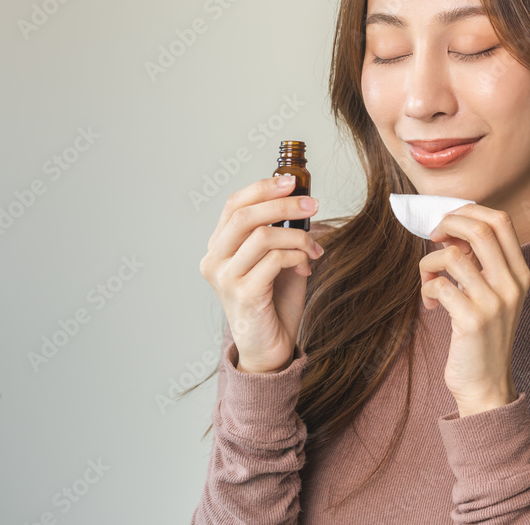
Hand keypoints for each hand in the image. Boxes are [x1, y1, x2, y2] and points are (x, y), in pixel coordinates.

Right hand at [199, 175, 323, 373]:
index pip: (233, 204)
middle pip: (245, 215)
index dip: (262, 188)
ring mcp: (225, 278)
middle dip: (283, 205)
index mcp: (219, 247)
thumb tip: (302, 199)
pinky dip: (297, 256)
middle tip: (313, 204)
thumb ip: (280, 232)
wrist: (270, 348)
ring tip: (315, 248)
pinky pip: (274, 260)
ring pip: (262, 236)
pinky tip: (306, 267)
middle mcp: (215, 260)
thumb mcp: (277, 259)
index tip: (292, 180)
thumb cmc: (274, 302)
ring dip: (298, 236)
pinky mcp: (243, 294)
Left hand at [419, 204, 529, 416]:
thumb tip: (450, 229)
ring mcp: (494, 303)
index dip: (470, 212)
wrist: (486, 385)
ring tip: (428, 281)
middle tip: (432, 237)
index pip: (502, 221)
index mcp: (520, 273)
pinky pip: (439, 285)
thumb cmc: (481, 336)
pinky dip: (427, 289)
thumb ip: (478, 262)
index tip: (448, 223)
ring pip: (452, 256)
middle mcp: (512, 284)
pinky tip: (430, 305)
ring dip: (429, 263)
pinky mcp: (472, 321)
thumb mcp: (490, 294)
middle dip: (448, 223)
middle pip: (480, 228)